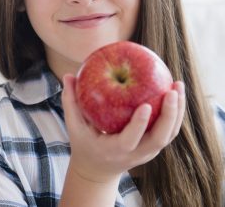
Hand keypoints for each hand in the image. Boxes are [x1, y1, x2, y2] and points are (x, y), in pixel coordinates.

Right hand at [61, 74, 185, 182]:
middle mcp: (135, 154)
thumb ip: (70, 101)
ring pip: (169, 134)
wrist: (98, 170)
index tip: (146, 105)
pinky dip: (176, 112)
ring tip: (178, 86)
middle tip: (171, 90)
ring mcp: (148, 152)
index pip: (130, 140)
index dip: (139, 124)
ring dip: (177, 111)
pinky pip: (169, 130)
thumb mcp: (74, 126)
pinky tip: (175, 92)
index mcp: (114, 150)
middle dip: (170, 115)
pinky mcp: (154, 147)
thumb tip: (68, 75)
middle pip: (159, 138)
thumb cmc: (84, 143)